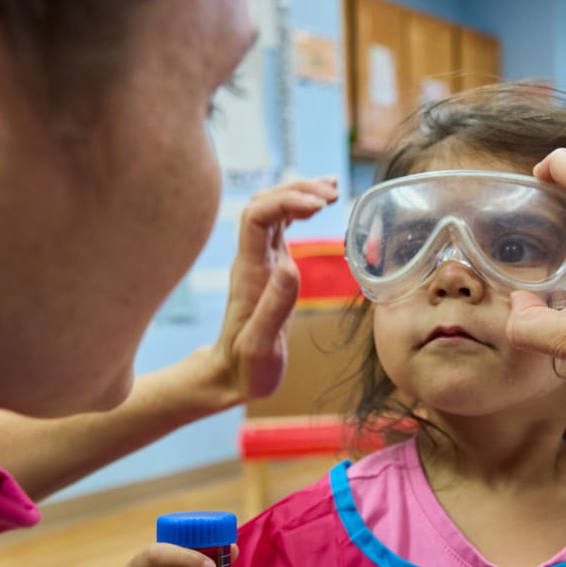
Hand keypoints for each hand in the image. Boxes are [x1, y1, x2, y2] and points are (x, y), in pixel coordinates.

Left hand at [186, 177, 339, 410]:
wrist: (231, 376)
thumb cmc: (247, 367)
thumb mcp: (261, 345)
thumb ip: (275, 307)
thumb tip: (291, 266)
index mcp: (249, 273)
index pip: (257, 216)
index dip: (286, 201)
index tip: (319, 205)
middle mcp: (252, 260)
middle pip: (264, 203)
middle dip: (296, 189)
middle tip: (333, 192)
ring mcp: (260, 261)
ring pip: (272, 210)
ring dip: (299, 194)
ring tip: (333, 190)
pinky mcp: (271, 267)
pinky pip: (281, 226)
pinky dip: (300, 208)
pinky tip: (320, 204)